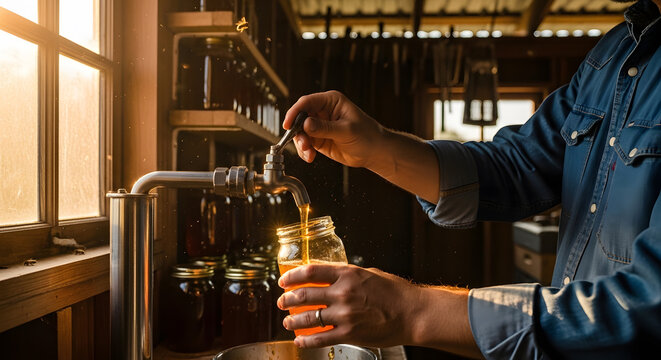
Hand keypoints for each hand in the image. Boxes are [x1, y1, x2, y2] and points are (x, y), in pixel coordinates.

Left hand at [277, 264, 423, 347]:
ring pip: (307, 317)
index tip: (284, 280)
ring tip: (287, 321)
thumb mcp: (370, 274)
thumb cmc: (396, 293)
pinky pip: (320, 338)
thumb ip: (349, 275)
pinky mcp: (349, 334)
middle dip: (287, 299)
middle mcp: (343, 293)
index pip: (310, 271)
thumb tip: (333, 276)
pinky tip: (299, 340)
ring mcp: (345, 314)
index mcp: (347, 274)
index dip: (292, 276)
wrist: (413, 314)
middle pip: (304, 295)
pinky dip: (305, 340)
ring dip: (292, 320)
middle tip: (281, 302)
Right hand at [283, 91, 441, 202]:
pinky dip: (304, 151)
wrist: (374, 152)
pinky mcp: (319, 139)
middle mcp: (322, 111)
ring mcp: (319, 126)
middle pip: (300, 117)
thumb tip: (305, 124)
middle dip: (298, 131)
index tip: (288, 124)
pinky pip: (305, 143)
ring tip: (309, 153)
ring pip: (300, 132)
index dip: (295, 112)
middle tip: (303, 144)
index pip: (307, 102)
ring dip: (301, 143)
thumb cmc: (367, 135)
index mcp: (330, 101)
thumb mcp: (346, 130)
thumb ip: (325, 128)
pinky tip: (310, 157)